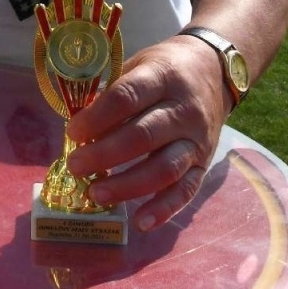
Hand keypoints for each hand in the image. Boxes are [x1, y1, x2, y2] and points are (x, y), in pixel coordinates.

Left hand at [64, 35, 229, 232]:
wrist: (214, 70)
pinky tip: (140, 222)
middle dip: (104, 154)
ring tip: (95, 194)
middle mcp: (184, 110)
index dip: (97, 117)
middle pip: (143, 136)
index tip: (73, 132)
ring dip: (127, 185)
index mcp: (162, 78)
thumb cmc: (164, 69)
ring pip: (164, 168)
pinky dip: (164, 209)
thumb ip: (111, 93)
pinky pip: (186, 190)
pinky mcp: (205, 163)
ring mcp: (197, 140)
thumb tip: (79, 126)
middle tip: (75, 166)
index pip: (127, 98)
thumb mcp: (138, 65)